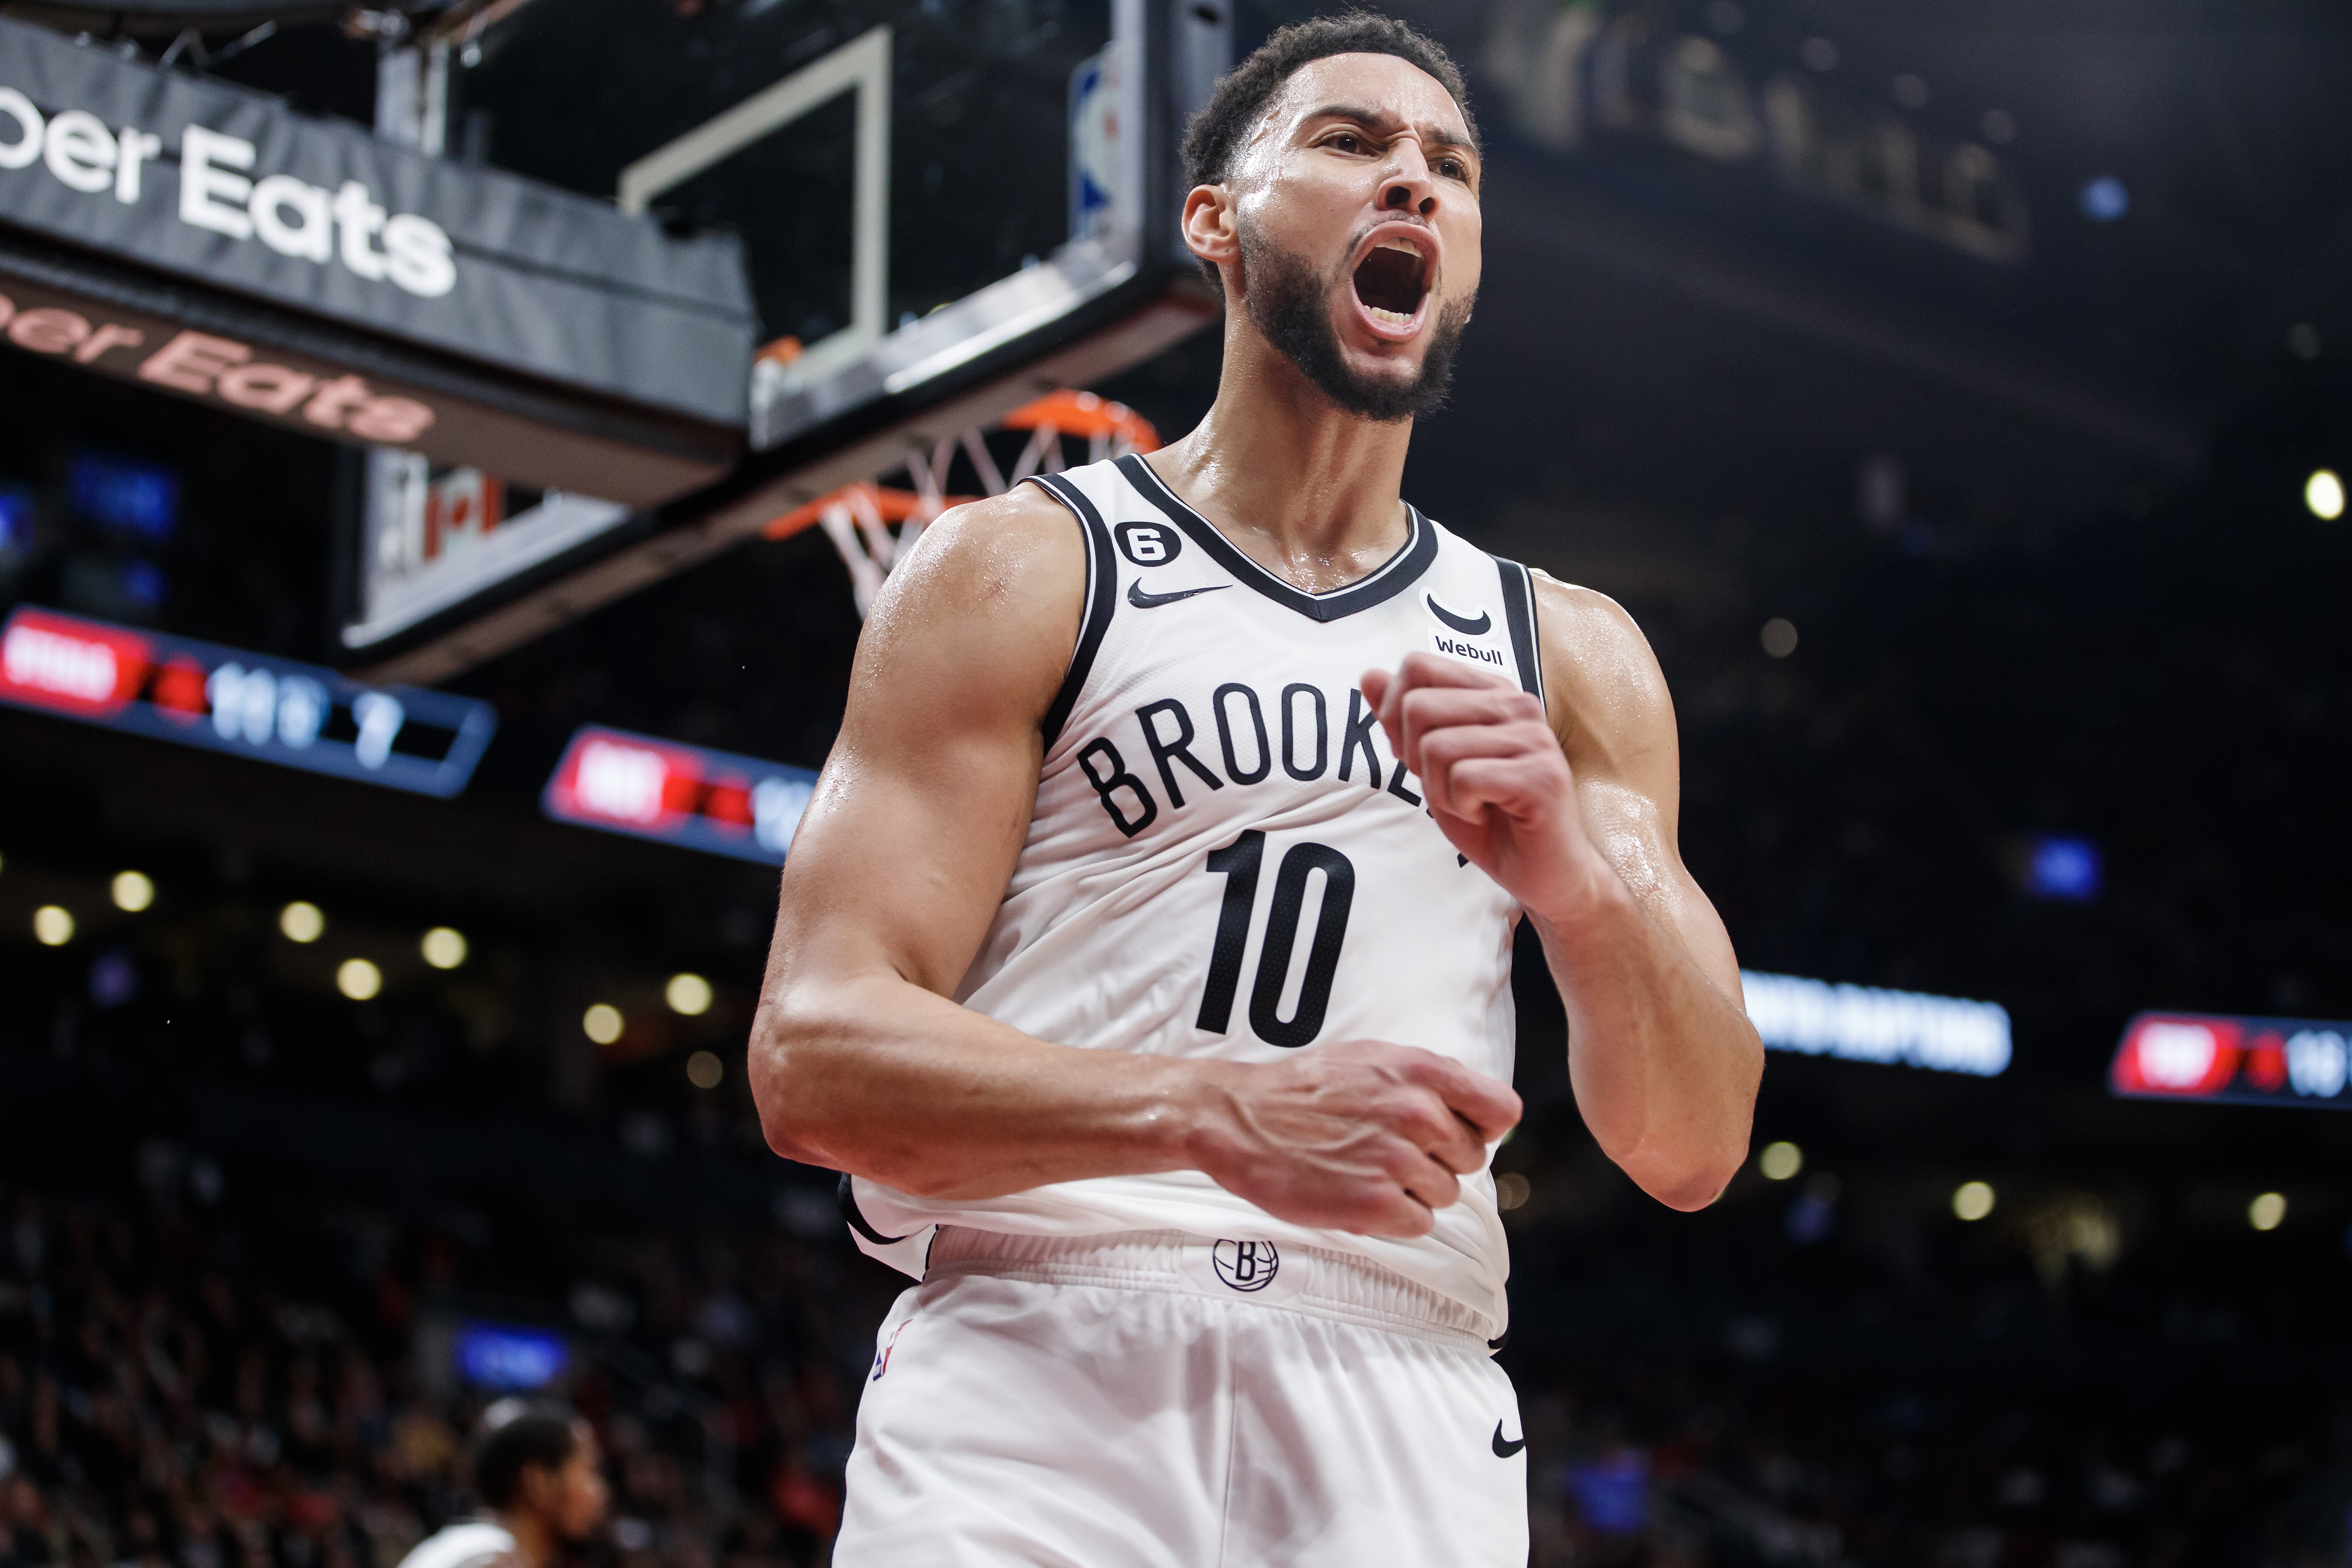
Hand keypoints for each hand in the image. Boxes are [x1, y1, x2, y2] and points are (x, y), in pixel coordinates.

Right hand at [1187, 1039, 1521, 1235]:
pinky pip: (1419, 1223)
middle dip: (1438, 1160)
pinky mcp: (1376, 1206)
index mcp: (1420, 1072)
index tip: (1458, 1133)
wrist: (1238, 1120)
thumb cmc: (1303, 1090)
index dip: (1484, 1126)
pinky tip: (1359, 1194)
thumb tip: (1479, 1109)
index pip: (1502, 1110)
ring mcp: (1397, 1161)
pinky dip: (1393, 1218)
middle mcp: (1417, 1114)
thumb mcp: (1371, 1058)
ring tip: (1367, 1171)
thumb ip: (1428, 1079)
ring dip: (1413, 1190)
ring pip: (1445, 1193)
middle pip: (1471, 1158)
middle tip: (1389, 1152)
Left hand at [1361, 653, 1607, 922]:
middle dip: (1416, 759)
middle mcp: (1518, 704)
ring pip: (1436, 746)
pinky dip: (1461, 807)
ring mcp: (1533, 737)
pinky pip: (1464, 778)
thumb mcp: (1433, 766)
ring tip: (1473, 803)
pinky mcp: (1541, 775)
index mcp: (1493, 692)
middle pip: (1418, 706)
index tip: (1420, 754)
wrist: (1542, 872)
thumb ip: (1404, 720)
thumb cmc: (1490, 818)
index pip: (1418, 666)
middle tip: (1452, 786)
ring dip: (1440, 790)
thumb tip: (1370, 675)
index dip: (1395, 714)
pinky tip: (1489, 813)